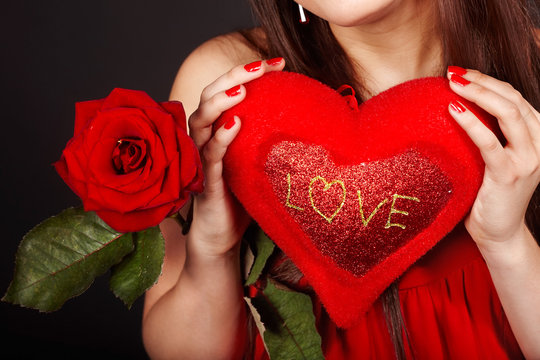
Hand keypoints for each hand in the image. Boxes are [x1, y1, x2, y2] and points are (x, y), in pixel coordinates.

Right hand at [188, 58, 285, 255]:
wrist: (222, 235)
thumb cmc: (240, 197)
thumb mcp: (256, 162)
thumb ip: (267, 139)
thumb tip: (307, 119)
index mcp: (217, 131)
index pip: (226, 92)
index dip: (246, 72)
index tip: (277, 63)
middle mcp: (204, 140)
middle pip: (209, 97)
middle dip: (234, 76)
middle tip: (261, 66)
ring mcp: (201, 160)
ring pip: (200, 121)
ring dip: (220, 102)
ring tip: (242, 89)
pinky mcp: (205, 182)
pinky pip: (209, 156)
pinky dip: (220, 138)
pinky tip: (234, 125)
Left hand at [446, 66, 539, 250]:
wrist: (499, 232)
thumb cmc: (490, 192)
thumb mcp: (497, 156)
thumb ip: (492, 133)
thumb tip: (461, 104)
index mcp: (538, 136)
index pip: (515, 98)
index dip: (489, 81)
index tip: (461, 73)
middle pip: (513, 100)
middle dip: (482, 82)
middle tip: (453, 74)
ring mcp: (528, 160)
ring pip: (509, 114)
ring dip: (479, 94)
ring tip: (452, 84)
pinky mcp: (509, 175)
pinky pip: (490, 143)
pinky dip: (471, 123)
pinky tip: (453, 110)